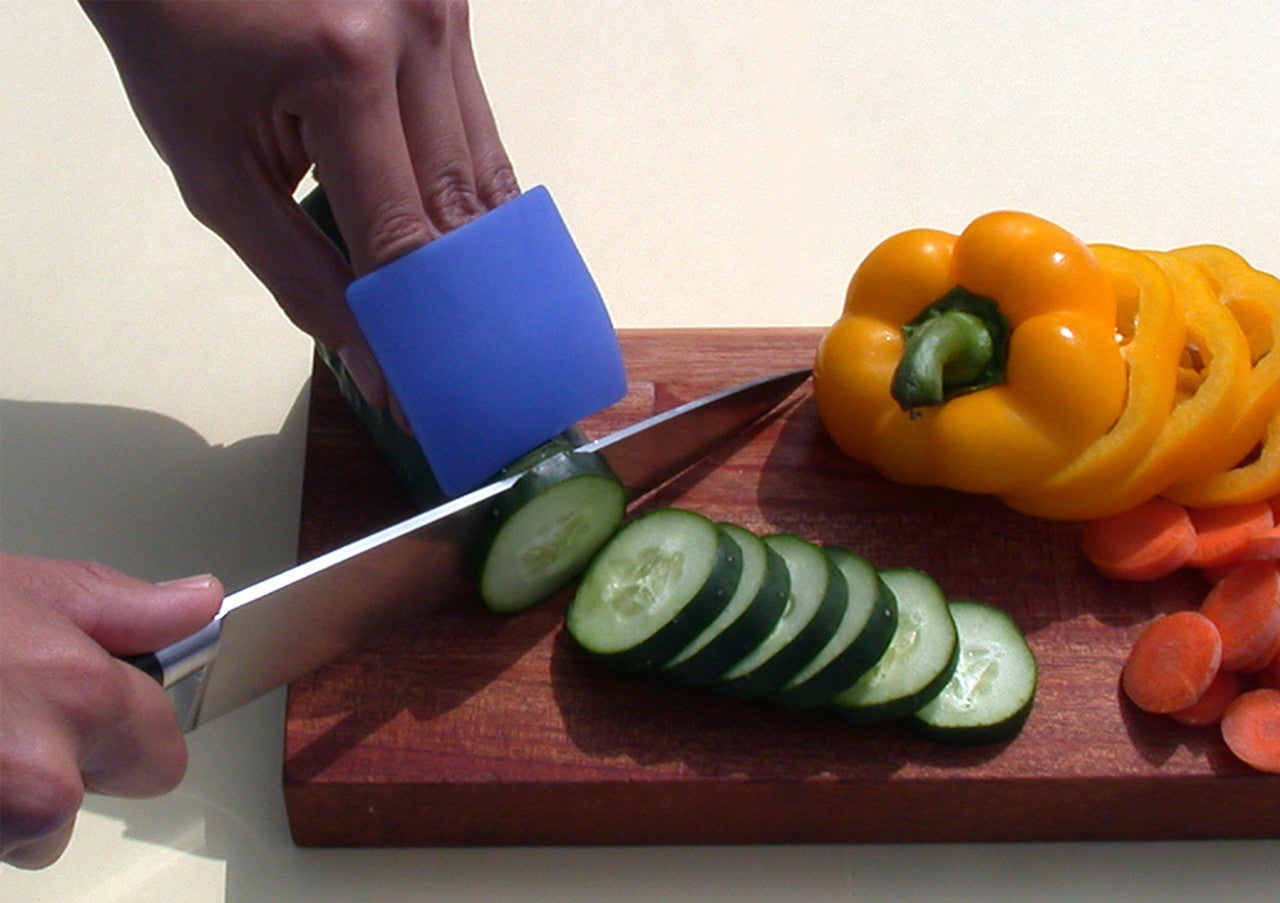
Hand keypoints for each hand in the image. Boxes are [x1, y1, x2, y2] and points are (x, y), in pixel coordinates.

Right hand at [0, 554, 221, 868]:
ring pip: (26, 828)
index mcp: (80, 696)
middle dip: (56, 767)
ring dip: (2, 793)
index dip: (128, 730)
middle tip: (6, 711)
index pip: (164, 756)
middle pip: (86, 800)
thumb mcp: (25, 589)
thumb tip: (199, 603)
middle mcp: (44, 774)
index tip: (95, 708)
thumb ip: (123, 606)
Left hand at [80, 0, 519, 407]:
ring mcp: (449, 15)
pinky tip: (470, 247)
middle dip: (461, 300)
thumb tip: (372, 358)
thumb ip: (296, 271)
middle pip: (461, 205)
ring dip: (478, 253)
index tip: (424, 394)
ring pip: (488, 171)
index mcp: (344, 67)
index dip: (415, 324)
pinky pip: (483, 132)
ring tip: (472, 321)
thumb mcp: (217, 173)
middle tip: (463, 373)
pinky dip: (474, 196)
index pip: (402, 231)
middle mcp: (418, 31)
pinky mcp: (460, 13)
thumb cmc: (182, 52)